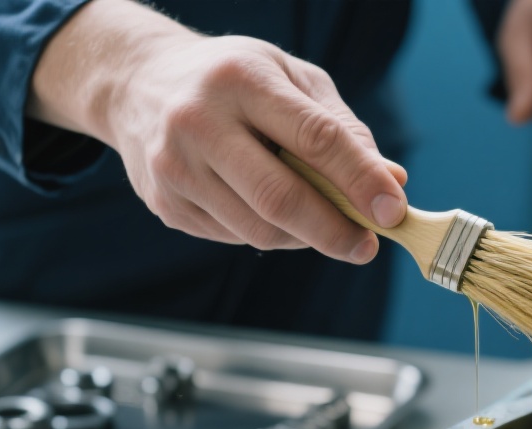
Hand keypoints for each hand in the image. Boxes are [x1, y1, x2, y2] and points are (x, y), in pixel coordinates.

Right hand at [28, 0, 406, 262]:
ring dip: (305, 238)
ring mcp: (176, 167)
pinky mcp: (166, 204)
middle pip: (279, 197)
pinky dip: (270, 234)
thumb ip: (342, 129)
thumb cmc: (233, 79)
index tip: (393, 210)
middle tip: (367, 246)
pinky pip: (235, 237)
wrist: (138, 84)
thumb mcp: (291, 79)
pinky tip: (274, 213)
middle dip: (334, 230)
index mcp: (241, 79)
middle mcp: (199, 122)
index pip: (314, 137)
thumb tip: (391, 182)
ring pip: (258, 228)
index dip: (360, 179)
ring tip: (326, 226)